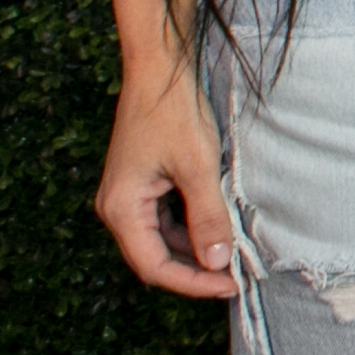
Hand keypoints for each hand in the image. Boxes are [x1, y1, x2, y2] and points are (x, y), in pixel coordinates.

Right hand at [95, 57, 236, 297]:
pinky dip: (189, 229)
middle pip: (155, 258)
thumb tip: (218, 263)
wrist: (159, 69)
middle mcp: (116, 208)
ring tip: (233, 259)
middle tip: (237, 277)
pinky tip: (217, 230)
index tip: (233, 285)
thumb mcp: (198, 166)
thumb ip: (208, 216)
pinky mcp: (139, 185)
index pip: (155, 267)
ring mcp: (126, 196)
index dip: (195, 283)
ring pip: (160, 241)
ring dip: (194, 251)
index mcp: (122, 210)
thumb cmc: (174, 112)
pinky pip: (163, 220)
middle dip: (196, 271)